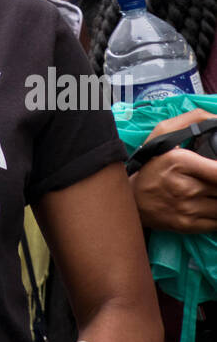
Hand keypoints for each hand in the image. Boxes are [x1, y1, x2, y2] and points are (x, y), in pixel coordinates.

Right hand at [132, 111, 216, 231]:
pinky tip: (209, 203)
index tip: (215, 170)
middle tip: (210, 178)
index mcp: (180, 161)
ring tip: (210, 189)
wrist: (132, 198)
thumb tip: (215, 116)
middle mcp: (185, 188)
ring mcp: (187, 209)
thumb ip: (192, 120)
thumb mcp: (163, 133)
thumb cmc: (150, 164)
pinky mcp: (188, 225)